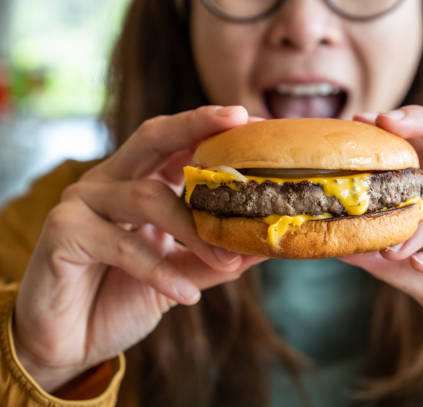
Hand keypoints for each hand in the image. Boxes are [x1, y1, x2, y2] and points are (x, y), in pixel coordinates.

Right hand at [13, 106, 265, 391]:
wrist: (68, 342)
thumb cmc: (121, 297)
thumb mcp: (179, 275)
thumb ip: (216, 257)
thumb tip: (266, 244)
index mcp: (137, 182)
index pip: (177, 143)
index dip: (213, 130)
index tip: (254, 121)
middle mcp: (109, 182)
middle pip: (154, 138)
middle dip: (197, 125)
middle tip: (239, 119)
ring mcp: (82, 202)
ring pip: (148, 196)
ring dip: (194, 230)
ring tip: (228, 261)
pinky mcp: (63, 231)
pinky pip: (121, 244)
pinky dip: (159, 271)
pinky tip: (186, 294)